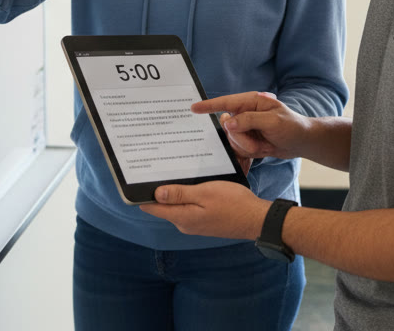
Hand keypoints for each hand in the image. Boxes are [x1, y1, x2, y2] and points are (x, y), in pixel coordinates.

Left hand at [140, 181, 270, 240]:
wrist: (255, 219)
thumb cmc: (233, 203)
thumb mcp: (205, 193)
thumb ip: (180, 194)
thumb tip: (156, 194)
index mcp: (182, 217)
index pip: (153, 208)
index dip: (142, 195)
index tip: (138, 179)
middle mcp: (185, 224)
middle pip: (164, 207)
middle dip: (159, 190)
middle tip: (157, 169)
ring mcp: (194, 225)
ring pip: (177, 206)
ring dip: (175, 193)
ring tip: (175, 173)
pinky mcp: (204, 222)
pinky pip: (189, 208)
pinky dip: (187, 197)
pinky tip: (193, 185)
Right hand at [195, 91, 310, 160]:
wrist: (302, 142)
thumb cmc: (292, 126)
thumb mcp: (273, 121)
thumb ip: (250, 120)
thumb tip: (228, 122)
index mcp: (252, 102)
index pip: (226, 103)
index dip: (209, 105)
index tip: (194, 108)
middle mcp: (246, 114)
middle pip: (228, 127)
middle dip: (241, 138)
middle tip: (259, 142)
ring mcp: (246, 128)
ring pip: (232, 141)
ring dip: (247, 147)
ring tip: (264, 145)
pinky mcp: (247, 141)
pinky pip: (238, 149)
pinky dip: (248, 153)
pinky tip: (263, 149)